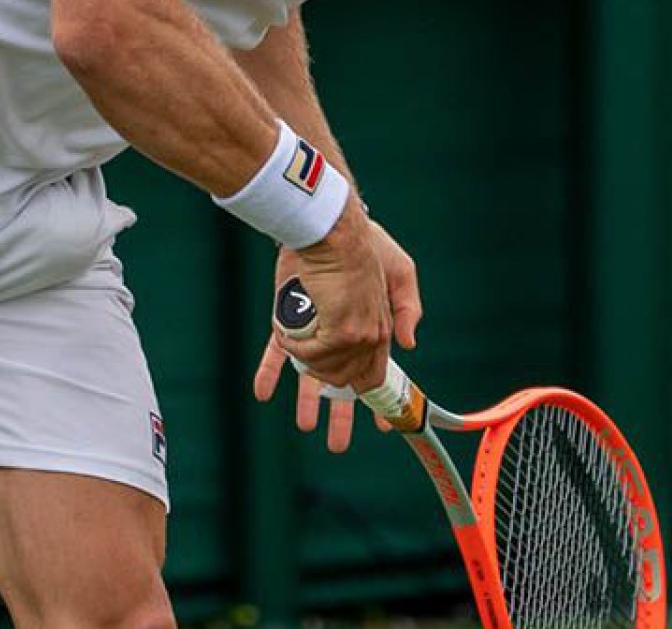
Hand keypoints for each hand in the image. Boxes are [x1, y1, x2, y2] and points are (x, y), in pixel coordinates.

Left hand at [251, 206, 423, 445]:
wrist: (329, 226)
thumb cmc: (369, 248)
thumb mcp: (401, 274)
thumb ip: (408, 309)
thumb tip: (409, 345)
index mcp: (372, 331)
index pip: (376, 374)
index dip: (379, 400)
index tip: (383, 426)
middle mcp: (342, 335)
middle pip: (342, 383)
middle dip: (342, 415)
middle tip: (337, 445)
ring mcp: (313, 328)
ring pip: (309, 373)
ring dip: (306, 401)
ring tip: (305, 426)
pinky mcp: (287, 317)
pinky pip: (276, 350)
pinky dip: (269, 371)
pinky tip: (263, 391)